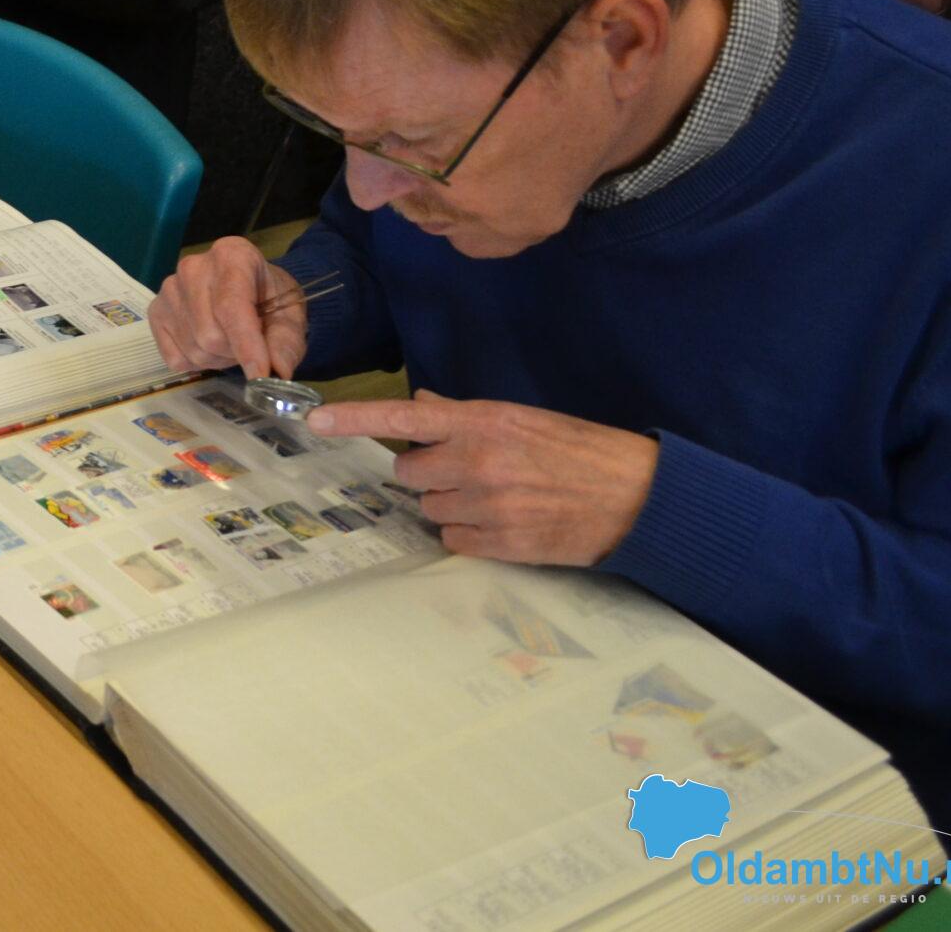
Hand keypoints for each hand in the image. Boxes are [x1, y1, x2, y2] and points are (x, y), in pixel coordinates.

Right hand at [149, 237, 307, 379]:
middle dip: (235, 352)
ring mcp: (169, 290)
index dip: (247, 345)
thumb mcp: (290, 317)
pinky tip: (208, 343)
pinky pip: (175, 358)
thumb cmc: (270, 299)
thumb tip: (277, 371)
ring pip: (194, 349)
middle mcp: (192, 268)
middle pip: (210, 334)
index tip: (261, 375)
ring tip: (230, 341)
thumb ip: (285, 342)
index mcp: (231, 255)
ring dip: (218, 358)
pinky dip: (196, 363)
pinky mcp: (155, 312)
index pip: (231, 306)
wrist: (249, 288)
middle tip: (250, 345)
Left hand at [306, 390, 658, 565]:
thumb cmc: (580, 451)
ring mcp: (487, 505)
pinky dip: (468, 534)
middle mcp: (476, 461)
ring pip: (429, 508)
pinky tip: (502, 523)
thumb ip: (465, 415)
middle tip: (468, 470)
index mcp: (481, 421)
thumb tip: (421, 407)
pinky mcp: (501, 543)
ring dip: (449, 504)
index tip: (314, 422)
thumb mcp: (523, 418)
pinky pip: (452, 540)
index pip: (402, 417)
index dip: (354, 420)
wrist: (636, 497)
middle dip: (428, 472)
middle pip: (407, 471)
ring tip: (495, 497)